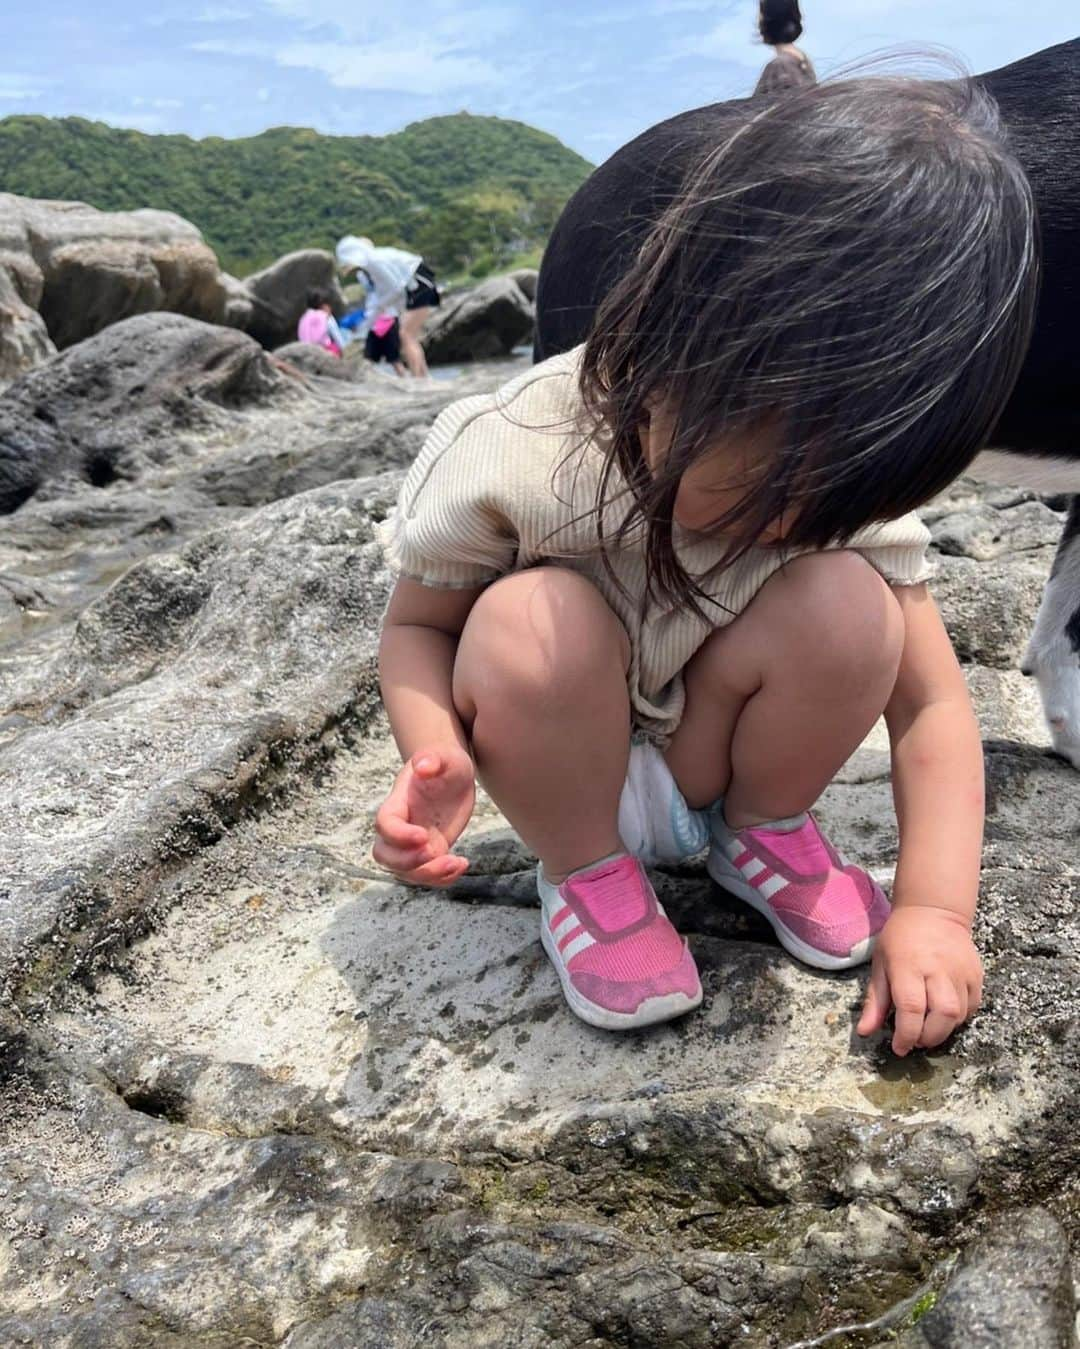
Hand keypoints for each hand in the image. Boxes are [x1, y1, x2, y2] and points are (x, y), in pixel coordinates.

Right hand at [372, 747, 475, 886]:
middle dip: (406, 862)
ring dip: (428, 874)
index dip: (399, 836)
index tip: (424, 835)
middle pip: (384, 855)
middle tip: (435, 853)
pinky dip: (441, 879)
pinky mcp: (429, 851)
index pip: (384, 824)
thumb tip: (422, 766)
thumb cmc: (445, 763)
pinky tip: (462, 864)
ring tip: (457, 863)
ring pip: (404, 871)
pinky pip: (426, 875)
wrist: (452, 775)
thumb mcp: (445, 756)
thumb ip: (432, 758)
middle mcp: (401, 826)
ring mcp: (413, 842)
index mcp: (398, 802)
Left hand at [857, 905, 982, 1055]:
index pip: (911, 1008)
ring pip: (959, 1015)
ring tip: (927, 1027)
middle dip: (928, 1037)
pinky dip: (959, 1019)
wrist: (933, 910)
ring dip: (943, 1030)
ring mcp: (960, 972)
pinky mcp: (976, 974)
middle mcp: (937, 969)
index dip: (906, 1035)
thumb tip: (864, 1032)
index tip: (899, 1048)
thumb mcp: (880, 965)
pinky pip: (972, 1007)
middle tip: (915, 1039)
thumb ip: (875, 1002)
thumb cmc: (900, 938)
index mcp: (908, 965)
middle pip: (941, 1015)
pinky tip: (943, 1015)